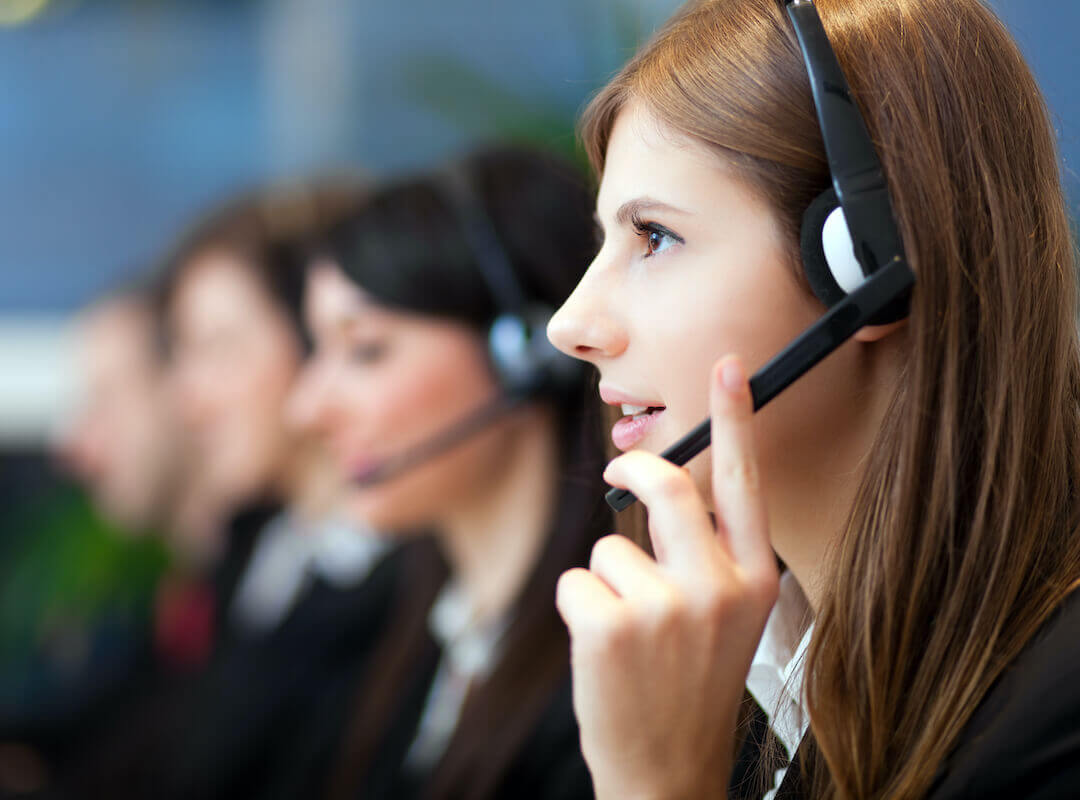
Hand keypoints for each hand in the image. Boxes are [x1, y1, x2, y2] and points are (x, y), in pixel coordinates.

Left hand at [557, 355, 779, 799]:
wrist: (667, 769)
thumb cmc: (687, 687)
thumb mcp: (726, 619)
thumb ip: (706, 555)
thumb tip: (661, 486)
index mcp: (755, 579)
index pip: (744, 484)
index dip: (736, 419)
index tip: (728, 366)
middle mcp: (720, 587)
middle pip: (666, 485)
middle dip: (632, 467)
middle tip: (616, 470)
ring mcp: (667, 607)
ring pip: (610, 544)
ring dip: (605, 578)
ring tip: (627, 632)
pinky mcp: (612, 625)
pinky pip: (577, 579)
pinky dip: (579, 607)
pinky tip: (602, 650)